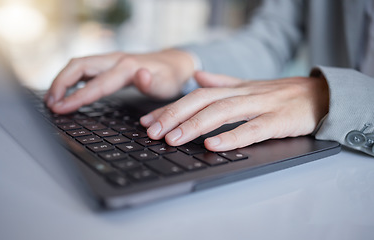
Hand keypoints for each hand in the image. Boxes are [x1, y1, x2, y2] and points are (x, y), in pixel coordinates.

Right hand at [45, 49, 194, 113]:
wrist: (174, 64)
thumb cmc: (170, 77)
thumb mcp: (167, 84)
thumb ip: (152, 82)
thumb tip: (140, 76)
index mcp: (127, 67)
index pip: (96, 83)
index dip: (76, 96)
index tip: (60, 108)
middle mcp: (115, 60)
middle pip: (79, 66)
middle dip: (60, 84)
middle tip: (50, 105)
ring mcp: (111, 60)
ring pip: (78, 65)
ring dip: (62, 80)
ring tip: (52, 100)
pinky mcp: (109, 64)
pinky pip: (84, 68)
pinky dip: (71, 79)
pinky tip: (66, 91)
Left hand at [140, 71, 328, 150]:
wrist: (320, 96)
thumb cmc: (281, 95)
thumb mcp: (249, 86)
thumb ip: (222, 81)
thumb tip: (197, 77)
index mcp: (234, 88)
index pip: (195, 96)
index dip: (170, 108)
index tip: (148, 121)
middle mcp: (243, 94)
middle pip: (203, 101)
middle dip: (174, 116)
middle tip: (152, 132)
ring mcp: (260, 106)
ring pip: (222, 112)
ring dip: (195, 125)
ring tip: (173, 139)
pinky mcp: (278, 120)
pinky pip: (252, 129)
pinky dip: (231, 137)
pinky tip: (213, 145)